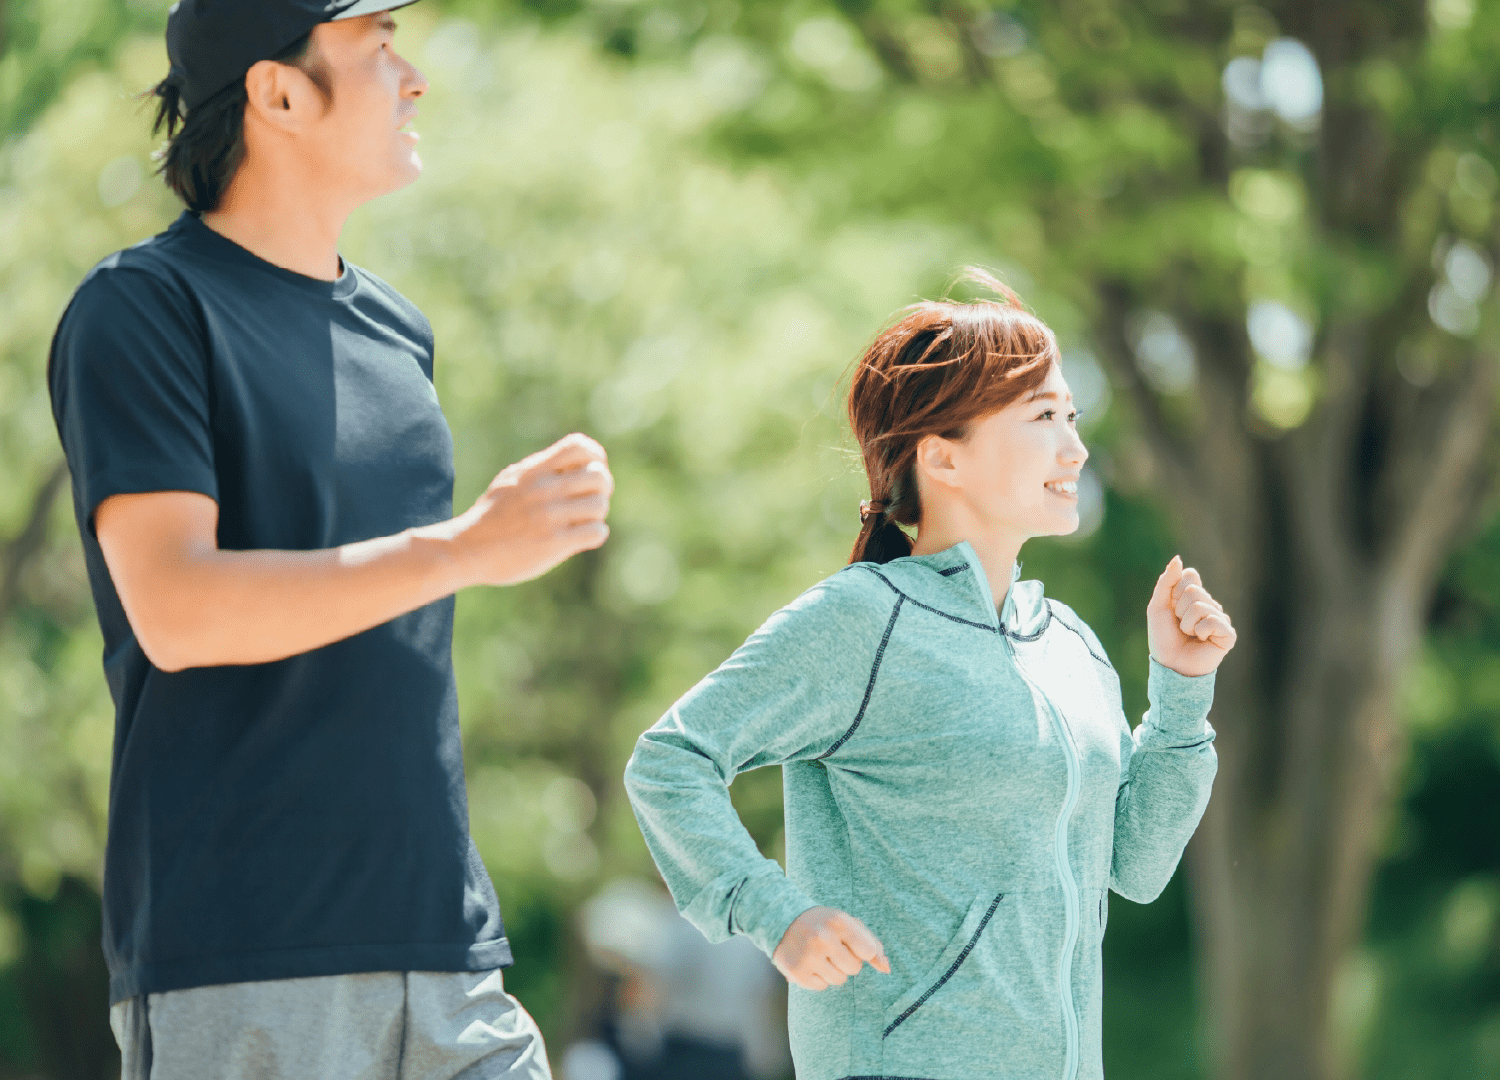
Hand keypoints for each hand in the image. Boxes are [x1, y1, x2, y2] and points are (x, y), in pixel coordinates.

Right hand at [452, 433, 612, 586]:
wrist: (467, 550)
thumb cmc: (489, 517)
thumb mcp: (509, 481)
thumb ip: (539, 470)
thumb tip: (571, 462)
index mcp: (533, 471)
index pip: (579, 446)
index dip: (595, 457)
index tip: (589, 472)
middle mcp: (543, 489)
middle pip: (598, 475)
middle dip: (602, 489)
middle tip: (590, 501)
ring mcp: (549, 516)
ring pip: (600, 505)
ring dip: (597, 515)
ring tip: (582, 522)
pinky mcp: (554, 543)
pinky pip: (596, 532)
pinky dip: (596, 535)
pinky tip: (582, 538)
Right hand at [772, 906, 889, 990]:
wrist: (783, 921)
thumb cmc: (825, 924)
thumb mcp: (848, 924)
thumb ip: (872, 943)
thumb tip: (887, 969)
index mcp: (838, 921)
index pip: (868, 951)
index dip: (861, 950)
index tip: (849, 943)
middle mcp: (822, 938)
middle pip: (854, 968)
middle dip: (847, 961)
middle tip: (832, 948)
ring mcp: (808, 956)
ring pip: (839, 980)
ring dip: (834, 971)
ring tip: (821, 955)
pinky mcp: (796, 972)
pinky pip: (822, 986)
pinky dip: (819, 978)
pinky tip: (810, 963)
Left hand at [1147, 556, 1235, 676]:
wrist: (1170, 665)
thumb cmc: (1162, 638)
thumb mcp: (1157, 606)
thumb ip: (1166, 582)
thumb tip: (1178, 559)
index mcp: (1194, 596)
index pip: (1190, 575)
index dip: (1175, 591)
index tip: (1171, 607)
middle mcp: (1209, 604)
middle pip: (1193, 591)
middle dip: (1179, 610)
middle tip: (1179, 626)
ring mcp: (1220, 618)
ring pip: (1201, 606)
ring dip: (1187, 624)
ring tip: (1189, 635)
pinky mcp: (1228, 634)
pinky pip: (1214, 621)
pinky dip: (1200, 631)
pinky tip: (1201, 640)